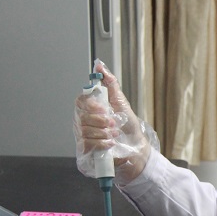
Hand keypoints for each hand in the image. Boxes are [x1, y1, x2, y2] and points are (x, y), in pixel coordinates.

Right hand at [73, 61, 158, 184]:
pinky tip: (110, 143)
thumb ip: (110, 83)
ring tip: (114, 134)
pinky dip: (102, 143)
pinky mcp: (85, 150)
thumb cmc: (128, 126)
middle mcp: (84, 121)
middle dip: (101, 121)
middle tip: (113, 124)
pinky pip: (87, 143)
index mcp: (90, 109)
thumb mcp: (120, 101)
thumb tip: (100, 65)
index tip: (103, 108)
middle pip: (82, 116)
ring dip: (103, 132)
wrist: (136, 148)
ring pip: (85, 130)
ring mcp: (83, 136)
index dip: (90, 104)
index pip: (80, 101)